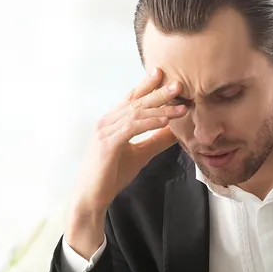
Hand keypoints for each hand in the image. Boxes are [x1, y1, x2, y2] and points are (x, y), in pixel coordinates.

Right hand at [66, 68, 186, 256]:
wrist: (92, 197)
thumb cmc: (111, 176)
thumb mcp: (140, 154)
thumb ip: (156, 140)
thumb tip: (176, 130)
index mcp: (112, 122)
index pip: (132, 99)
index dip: (148, 86)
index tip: (164, 74)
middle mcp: (107, 122)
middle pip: (136, 102)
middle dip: (158, 92)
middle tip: (179, 84)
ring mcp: (105, 131)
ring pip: (137, 114)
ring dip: (161, 109)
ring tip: (181, 106)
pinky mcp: (107, 144)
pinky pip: (132, 128)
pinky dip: (150, 123)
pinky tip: (165, 121)